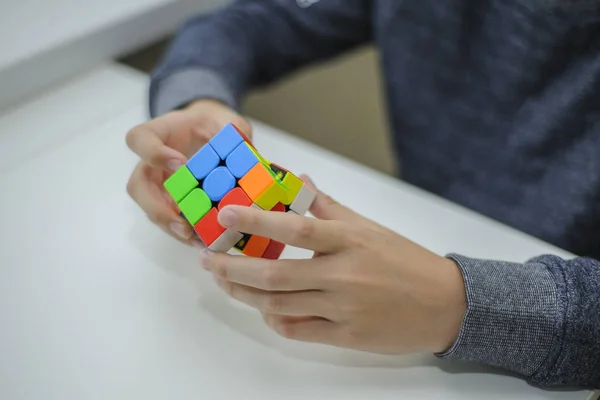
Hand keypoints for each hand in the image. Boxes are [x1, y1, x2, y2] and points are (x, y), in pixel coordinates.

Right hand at [125, 99, 251, 246]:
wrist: (211, 133)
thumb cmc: (213, 125)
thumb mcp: (226, 121)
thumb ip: (234, 131)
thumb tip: (245, 152)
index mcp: (160, 133)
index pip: (139, 139)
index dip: (153, 153)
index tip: (179, 164)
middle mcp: (152, 162)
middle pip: (137, 186)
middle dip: (156, 208)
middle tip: (181, 223)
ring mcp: (159, 185)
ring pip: (151, 209)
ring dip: (171, 227)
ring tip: (194, 239)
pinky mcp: (172, 203)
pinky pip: (170, 220)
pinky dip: (185, 233)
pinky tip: (203, 241)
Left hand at [200, 176, 466, 354]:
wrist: (445, 304)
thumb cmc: (405, 261)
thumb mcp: (369, 228)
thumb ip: (330, 208)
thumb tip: (300, 183)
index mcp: (349, 240)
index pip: (295, 227)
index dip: (256, 221)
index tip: (225, 216)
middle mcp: (343, 274)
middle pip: (275, 273)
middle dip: (234, 268)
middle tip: (210, 260)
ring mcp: (343, 308)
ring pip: (279, 305)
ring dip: (246, 294)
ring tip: (227, 282)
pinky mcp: (346, 336)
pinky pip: (298, 330)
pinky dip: (274, 319)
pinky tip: (264, 307)